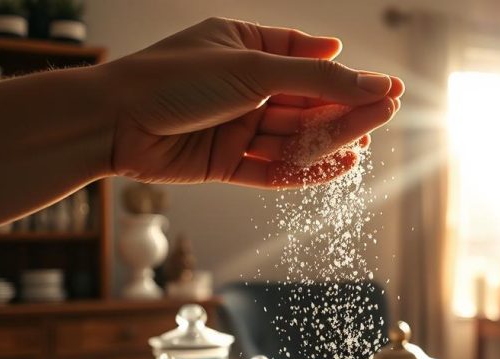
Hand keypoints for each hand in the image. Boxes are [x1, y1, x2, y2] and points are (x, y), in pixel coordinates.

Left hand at [103, 17, 403, 187]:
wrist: (112, 123)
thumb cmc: (174, 79)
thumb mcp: (254, 69)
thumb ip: (317, 79)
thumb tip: (373, 81)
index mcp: (246, 47)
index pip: (309, 59)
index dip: (348, 73)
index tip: (387, 85)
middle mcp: (244, 87)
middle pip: (307, 101)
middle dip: (346, 108)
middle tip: (387, 114)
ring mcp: (236, 126)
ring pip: (295, 136)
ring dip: (331, 140)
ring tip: (367, 142)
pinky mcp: (227, 163)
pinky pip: (275, 168)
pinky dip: (305, 169)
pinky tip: (338, 166)